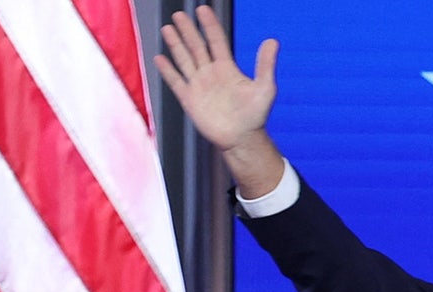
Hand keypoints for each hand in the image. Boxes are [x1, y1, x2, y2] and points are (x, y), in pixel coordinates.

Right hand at [154, 6, 276, 151]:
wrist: (242, 139)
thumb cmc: (255, 115)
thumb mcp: (265, 88)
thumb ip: (266, 64)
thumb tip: (273, 40)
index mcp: (227, 68)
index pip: (216, 41)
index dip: (209, 25)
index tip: (202, 9)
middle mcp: (211, 73)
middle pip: (196, 46)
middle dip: (188, 30)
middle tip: (178, 14)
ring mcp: (199, 85)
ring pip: (184, 60)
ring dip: (176, 44)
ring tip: (167, 28)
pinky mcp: (190, 100)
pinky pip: (176, 82)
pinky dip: (168, 71)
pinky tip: (160, 58)